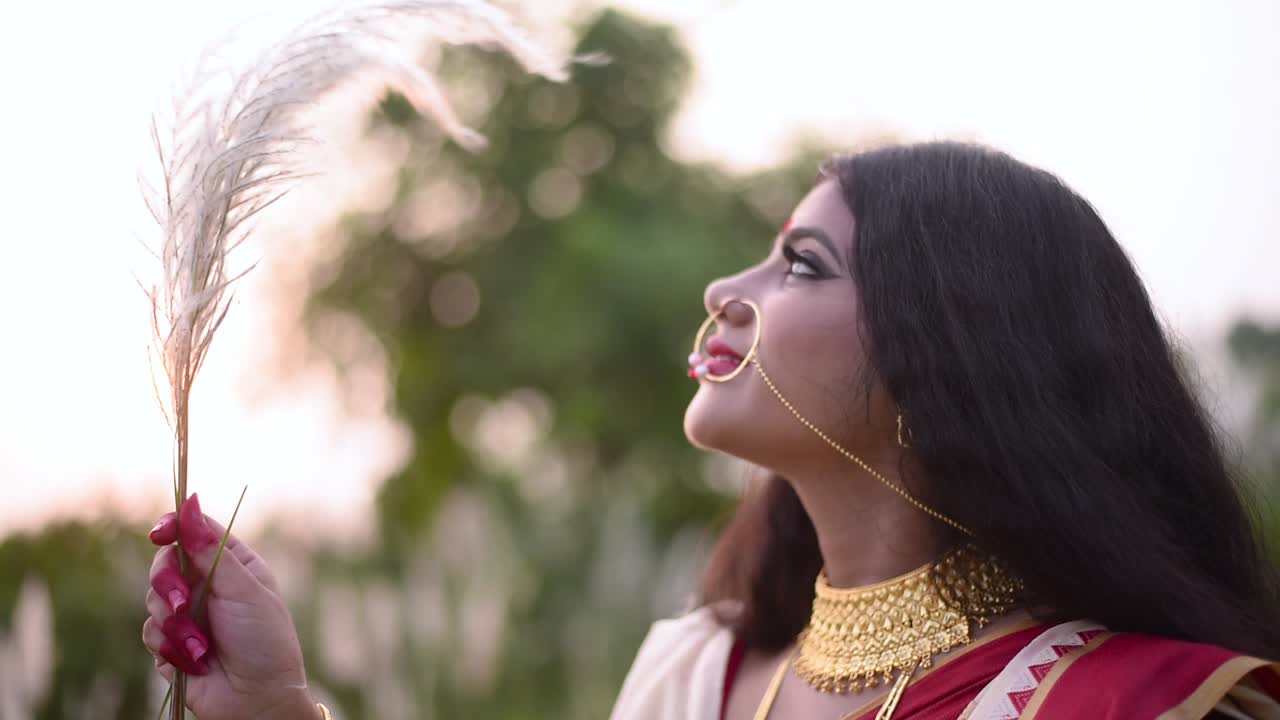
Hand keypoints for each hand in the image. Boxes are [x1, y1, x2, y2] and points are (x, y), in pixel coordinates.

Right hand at [142, 494, 317, 719]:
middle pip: (165, 563)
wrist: (258, 700)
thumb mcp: (244, 591)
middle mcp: (207, 585)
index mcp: (231, 565)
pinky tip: (196, 662)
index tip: (159, 532)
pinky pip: (150, 634)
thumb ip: (211, 551)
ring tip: (202, 646)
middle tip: (183, 603)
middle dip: (168, 584)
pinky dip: (170, 648)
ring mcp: (187, 614)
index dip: (173, 526)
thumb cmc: (265, 641)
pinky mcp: (171, 643)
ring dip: (175, 625)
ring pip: (152, 600)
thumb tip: (190, 503)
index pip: (194, 533)